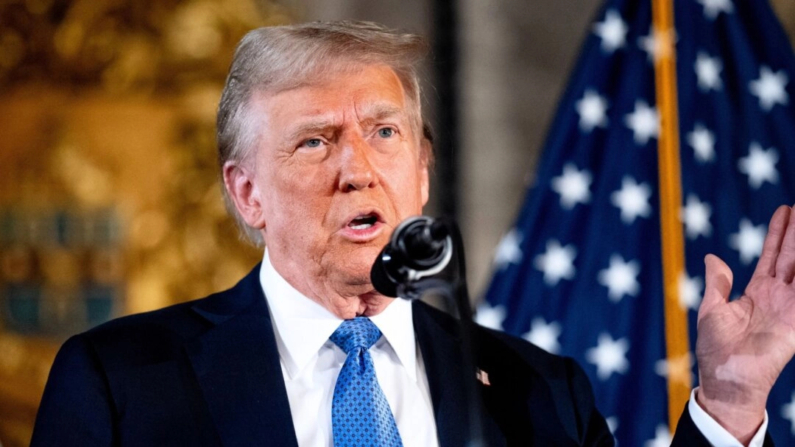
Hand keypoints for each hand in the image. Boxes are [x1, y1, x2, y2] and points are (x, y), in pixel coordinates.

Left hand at [695, 205, 794, 443]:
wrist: (726, 379)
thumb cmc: (716, 350)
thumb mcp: (712, 309)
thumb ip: (717, 282)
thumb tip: (712, 257)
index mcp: (757, 292)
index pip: (772, 255)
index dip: (778, 233)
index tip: (785, 210)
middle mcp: (777, 296)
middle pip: (792, 256)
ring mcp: (790, 307)